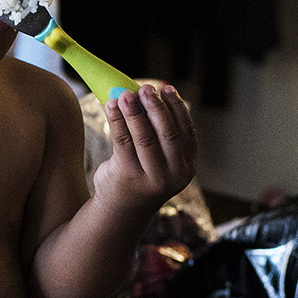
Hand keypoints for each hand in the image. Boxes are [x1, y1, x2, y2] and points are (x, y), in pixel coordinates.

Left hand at [91, 83, 195, 215]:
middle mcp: (173, 174)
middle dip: (156, 107)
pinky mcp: (128, 176)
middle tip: (145, 88)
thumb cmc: (143, 176)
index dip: (177, 108)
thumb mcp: (160, 160)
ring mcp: (151, 178)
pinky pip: (122, 142)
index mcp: (187, 166)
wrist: (123, 209)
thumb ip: (161, 135)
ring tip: (124, 95)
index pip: (187, 132)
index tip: (166, 88)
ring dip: (133, 112)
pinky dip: (116, 121)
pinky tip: (110, 107)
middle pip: (167, 133)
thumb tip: (145, 96)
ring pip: (144, 137)